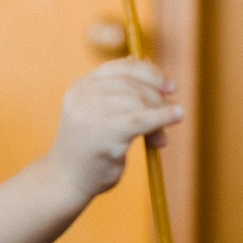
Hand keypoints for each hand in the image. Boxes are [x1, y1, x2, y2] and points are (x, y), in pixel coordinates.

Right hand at [48, 58, 183, 201]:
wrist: (66, 181)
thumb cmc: (88, 149)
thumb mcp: (98, 112)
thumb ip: (118, 91)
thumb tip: (147, 61)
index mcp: (81, 86)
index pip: (121, 67)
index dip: (150, 73)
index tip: (170, 87)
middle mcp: (83, 95)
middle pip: (134, 85)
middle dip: (157, 101)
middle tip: (170, 120)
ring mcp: (90, 113)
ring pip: (140, 102)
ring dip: (160, 116)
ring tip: (159, 139)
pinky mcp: (103, 133)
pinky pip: (141, 119)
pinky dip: (163, 116)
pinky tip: (177, 116)